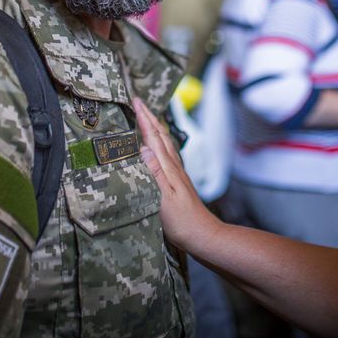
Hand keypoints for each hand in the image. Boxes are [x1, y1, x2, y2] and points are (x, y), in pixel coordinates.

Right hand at [134, 98, 220, 249]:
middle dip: (149, 117)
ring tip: (146, 117)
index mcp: (168, 167)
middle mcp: (173, 166)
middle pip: (160, 136)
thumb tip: (143, 147)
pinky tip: (156, 147)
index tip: (135, 101)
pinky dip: (158, 143)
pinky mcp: (176, 181)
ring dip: (154, 127)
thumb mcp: (164, 197)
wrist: (202, 235)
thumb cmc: (182, 221)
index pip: (153, 137)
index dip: (144, 119)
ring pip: (164, 143)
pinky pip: (165, 154)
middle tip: (138, 101)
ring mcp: (176, 173)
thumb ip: (154, 172)